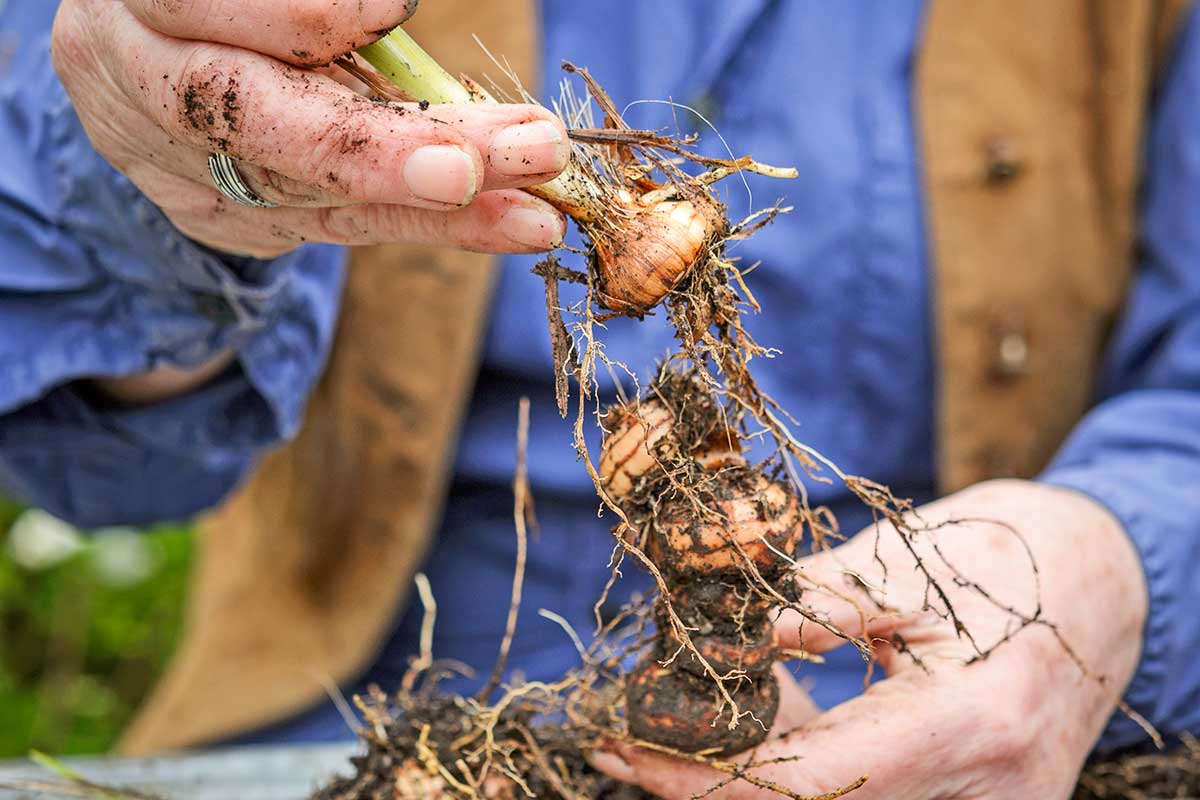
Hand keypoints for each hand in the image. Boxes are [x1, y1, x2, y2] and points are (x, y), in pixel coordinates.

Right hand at [51, 0, 567, 257]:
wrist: (135, 63)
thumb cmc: (215, 1)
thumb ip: (306, 7)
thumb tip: (391, 16)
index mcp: (139, 8)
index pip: (207, 10)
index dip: (299, 17)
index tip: (393, 8)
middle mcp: (149, 94)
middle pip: (268, 126)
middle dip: (386, 147)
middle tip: (501, 154)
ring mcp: (186, 173)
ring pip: (321, 197)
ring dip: (445, 207)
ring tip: (538, 208)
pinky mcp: (230, 220)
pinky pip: (341, 226)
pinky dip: (434, 224)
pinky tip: (514, 223)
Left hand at [594, 479, 1148, 798]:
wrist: (1103, 580)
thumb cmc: (1003, 556)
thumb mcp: (897, 567)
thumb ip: (797, 609)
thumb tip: (695, 639)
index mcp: (967, 724)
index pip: (801, 787)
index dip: (701, 778)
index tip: (628, 752)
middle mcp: (987, 794)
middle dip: (711, 785)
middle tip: (631, 746)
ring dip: (752, 777)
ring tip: (680, 727)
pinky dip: (805, 770)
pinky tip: (760, 727)